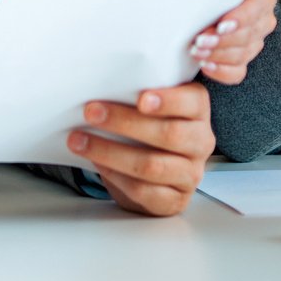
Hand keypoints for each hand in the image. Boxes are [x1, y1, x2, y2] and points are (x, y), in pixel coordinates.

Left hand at [67, 83, 214, 216]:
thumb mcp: (147, 106)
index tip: (140, 99)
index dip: (169, 101)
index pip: (193, 102)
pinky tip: (96, 162)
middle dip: (125, 123)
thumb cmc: (146, 128)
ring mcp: (190, 174)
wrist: (152, 172)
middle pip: (169, 134)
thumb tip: (96, 81)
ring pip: (152, 165)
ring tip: (79, 140)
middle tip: (91, 112)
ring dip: (110, 152)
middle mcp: (200, 142)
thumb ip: (136, 92)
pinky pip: (144, 190)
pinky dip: (115, 176)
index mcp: (197, 110)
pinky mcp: (175, 200)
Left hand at [188, 0, 277, 83]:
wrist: (205, 0)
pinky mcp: (244, 59)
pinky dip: (220, 71)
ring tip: (197, 50)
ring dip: (216, 55)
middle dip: (221, 40)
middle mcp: (263, 20)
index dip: (240, 19)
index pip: (257, 7)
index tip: (221, 25)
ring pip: (241, 55)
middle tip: (200, 40)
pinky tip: (205, 65)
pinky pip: (237, 72)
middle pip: (247, 35)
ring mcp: (256, 42)